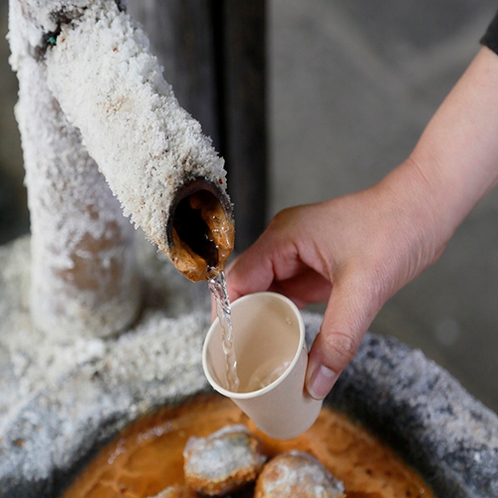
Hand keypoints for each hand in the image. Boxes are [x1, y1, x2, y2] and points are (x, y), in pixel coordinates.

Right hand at [225, 163, 448, 399]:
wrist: (423, 209)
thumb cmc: (394, 229)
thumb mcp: (364, 289)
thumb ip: (337, 338)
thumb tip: (316, 382)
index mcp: (283, 238)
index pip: (238, 279)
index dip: (228, 315)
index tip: (227, 349)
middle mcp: (284, 244)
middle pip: (247, 287)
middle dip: (243, 322)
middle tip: (243, 360)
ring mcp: (298, 254)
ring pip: (267, 291)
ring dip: (264, 320)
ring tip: (259, 355)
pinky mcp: (314, 264)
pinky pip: (288, 292)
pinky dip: (284, 315)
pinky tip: (285, 338)